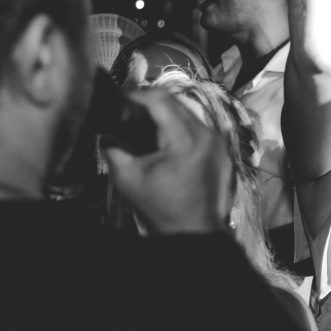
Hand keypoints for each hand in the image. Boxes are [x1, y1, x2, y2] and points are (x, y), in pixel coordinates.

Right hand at [105, 88, 234, 234]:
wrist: (194, 234)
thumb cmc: (160, 207)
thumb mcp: (128, 178)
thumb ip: (113, 148)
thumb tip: (107, 130)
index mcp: (186, 138)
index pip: (160, 99)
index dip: (137, 96)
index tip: (120, 104)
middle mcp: (207, 132)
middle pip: (176, 104)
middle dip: (151, 106)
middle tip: (130, 117)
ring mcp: (219, 141)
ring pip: (188, 115)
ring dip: (167, 118)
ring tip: (147, 131)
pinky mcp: (223, 151)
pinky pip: (199, 130)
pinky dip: (181, 130)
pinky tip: (167, 146)